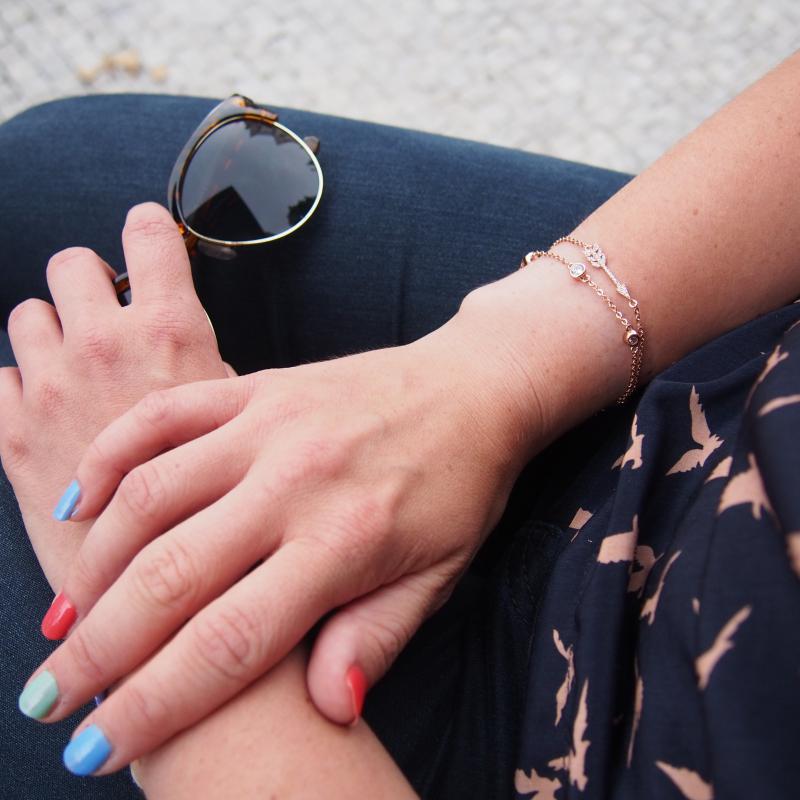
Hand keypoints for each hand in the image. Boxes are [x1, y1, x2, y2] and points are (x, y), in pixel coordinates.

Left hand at [0, 202, 229, 588]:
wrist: (162, 580)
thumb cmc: (214, 501)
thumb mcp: (235, 422)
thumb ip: (205, 373)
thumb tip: (187, 349)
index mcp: (172, 332)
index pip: (147, 233)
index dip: (144, 230)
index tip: (144, 240)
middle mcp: (107, 344)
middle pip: (72, 265)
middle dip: (87, 285)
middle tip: (107, 323)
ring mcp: (52, 384)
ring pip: (26, 315)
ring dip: (49, 335)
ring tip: (78, 378)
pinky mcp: (10, 430)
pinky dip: (15, 388)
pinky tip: (47, 417)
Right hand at [20, 286, 542, 774]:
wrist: (473, 389)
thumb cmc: (460, 488)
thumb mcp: (440, 577)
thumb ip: (376, 640)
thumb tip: (326, 712)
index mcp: (345, 544)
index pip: (229, 644)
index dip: (153, 705)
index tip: (98, 747)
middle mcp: (295, 483)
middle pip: (170, 578)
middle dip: (96, 651)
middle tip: (48, 698)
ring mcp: (269, 426)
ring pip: (149, 496)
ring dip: (90, 565)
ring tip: (62, 620)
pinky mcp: (257, 387)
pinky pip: (164, 415)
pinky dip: (110, 458)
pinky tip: (79, 501)